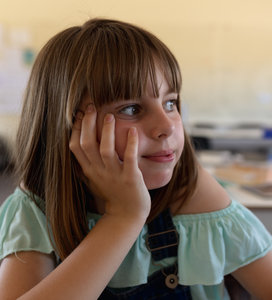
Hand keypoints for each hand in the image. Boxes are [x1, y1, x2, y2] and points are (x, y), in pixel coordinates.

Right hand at [69, 103, 150, 221]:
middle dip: (88, 124)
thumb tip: (81, 143)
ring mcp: (114, 175)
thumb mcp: (96, 178)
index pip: (75, 146)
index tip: (79, 112)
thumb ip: (89, 162)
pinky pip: (129, 158)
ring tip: (110, 115)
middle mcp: (98, 171)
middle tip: (92, 106)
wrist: (127, 215)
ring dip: (107, 132)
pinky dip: (130, 144)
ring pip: (105, 150)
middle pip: (87, 144)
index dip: (76, 128)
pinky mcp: (130, 178)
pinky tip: (134, 131)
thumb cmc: (113, 193)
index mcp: (89, 170)